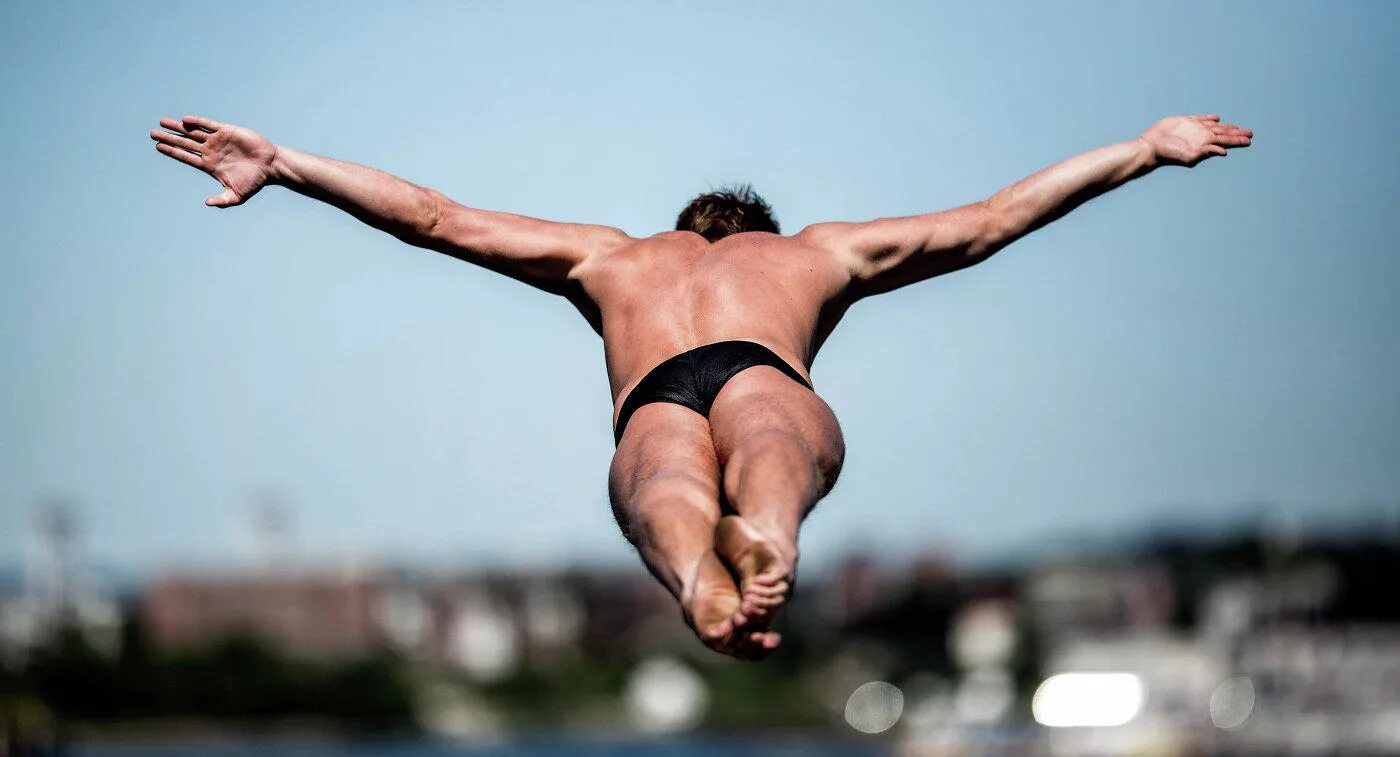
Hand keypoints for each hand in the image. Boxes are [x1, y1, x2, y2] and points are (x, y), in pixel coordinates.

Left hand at [150, 116, 277, 206]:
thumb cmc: (255, 181)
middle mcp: (210, 151)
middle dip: (168, 138)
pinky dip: (197, 121)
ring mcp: (217, 140)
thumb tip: (206, 203)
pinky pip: (208, 124)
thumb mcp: (237, 196)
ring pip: (193, 132)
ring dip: (177, 127)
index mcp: (209, 165)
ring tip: (162, 122)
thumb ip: (222, 201)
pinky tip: (184, 120)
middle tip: (152, 133)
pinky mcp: (227, 131)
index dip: (172, 152)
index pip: (186, 157)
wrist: (271, 166)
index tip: (157, 147)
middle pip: (184, 143)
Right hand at [1139, 114, 1252, 167]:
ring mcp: (1194, 128)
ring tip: (1237, 128)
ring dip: (1227, 127)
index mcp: (1205, 143)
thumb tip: (1224, 151)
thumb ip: (1205, 153)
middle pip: (1224, 133)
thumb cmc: (1167, 154)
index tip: (1249, 141)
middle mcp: (1202, 136)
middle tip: (1250, 134)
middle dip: (1237, 134)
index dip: (1238, 140)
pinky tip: (1216, 119)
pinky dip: (1210, 119)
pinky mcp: (1185, 121)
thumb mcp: (1188, 156)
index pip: (1226, 141)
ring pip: (1215, 126)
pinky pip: (1201, 119)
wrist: (1151, 146)